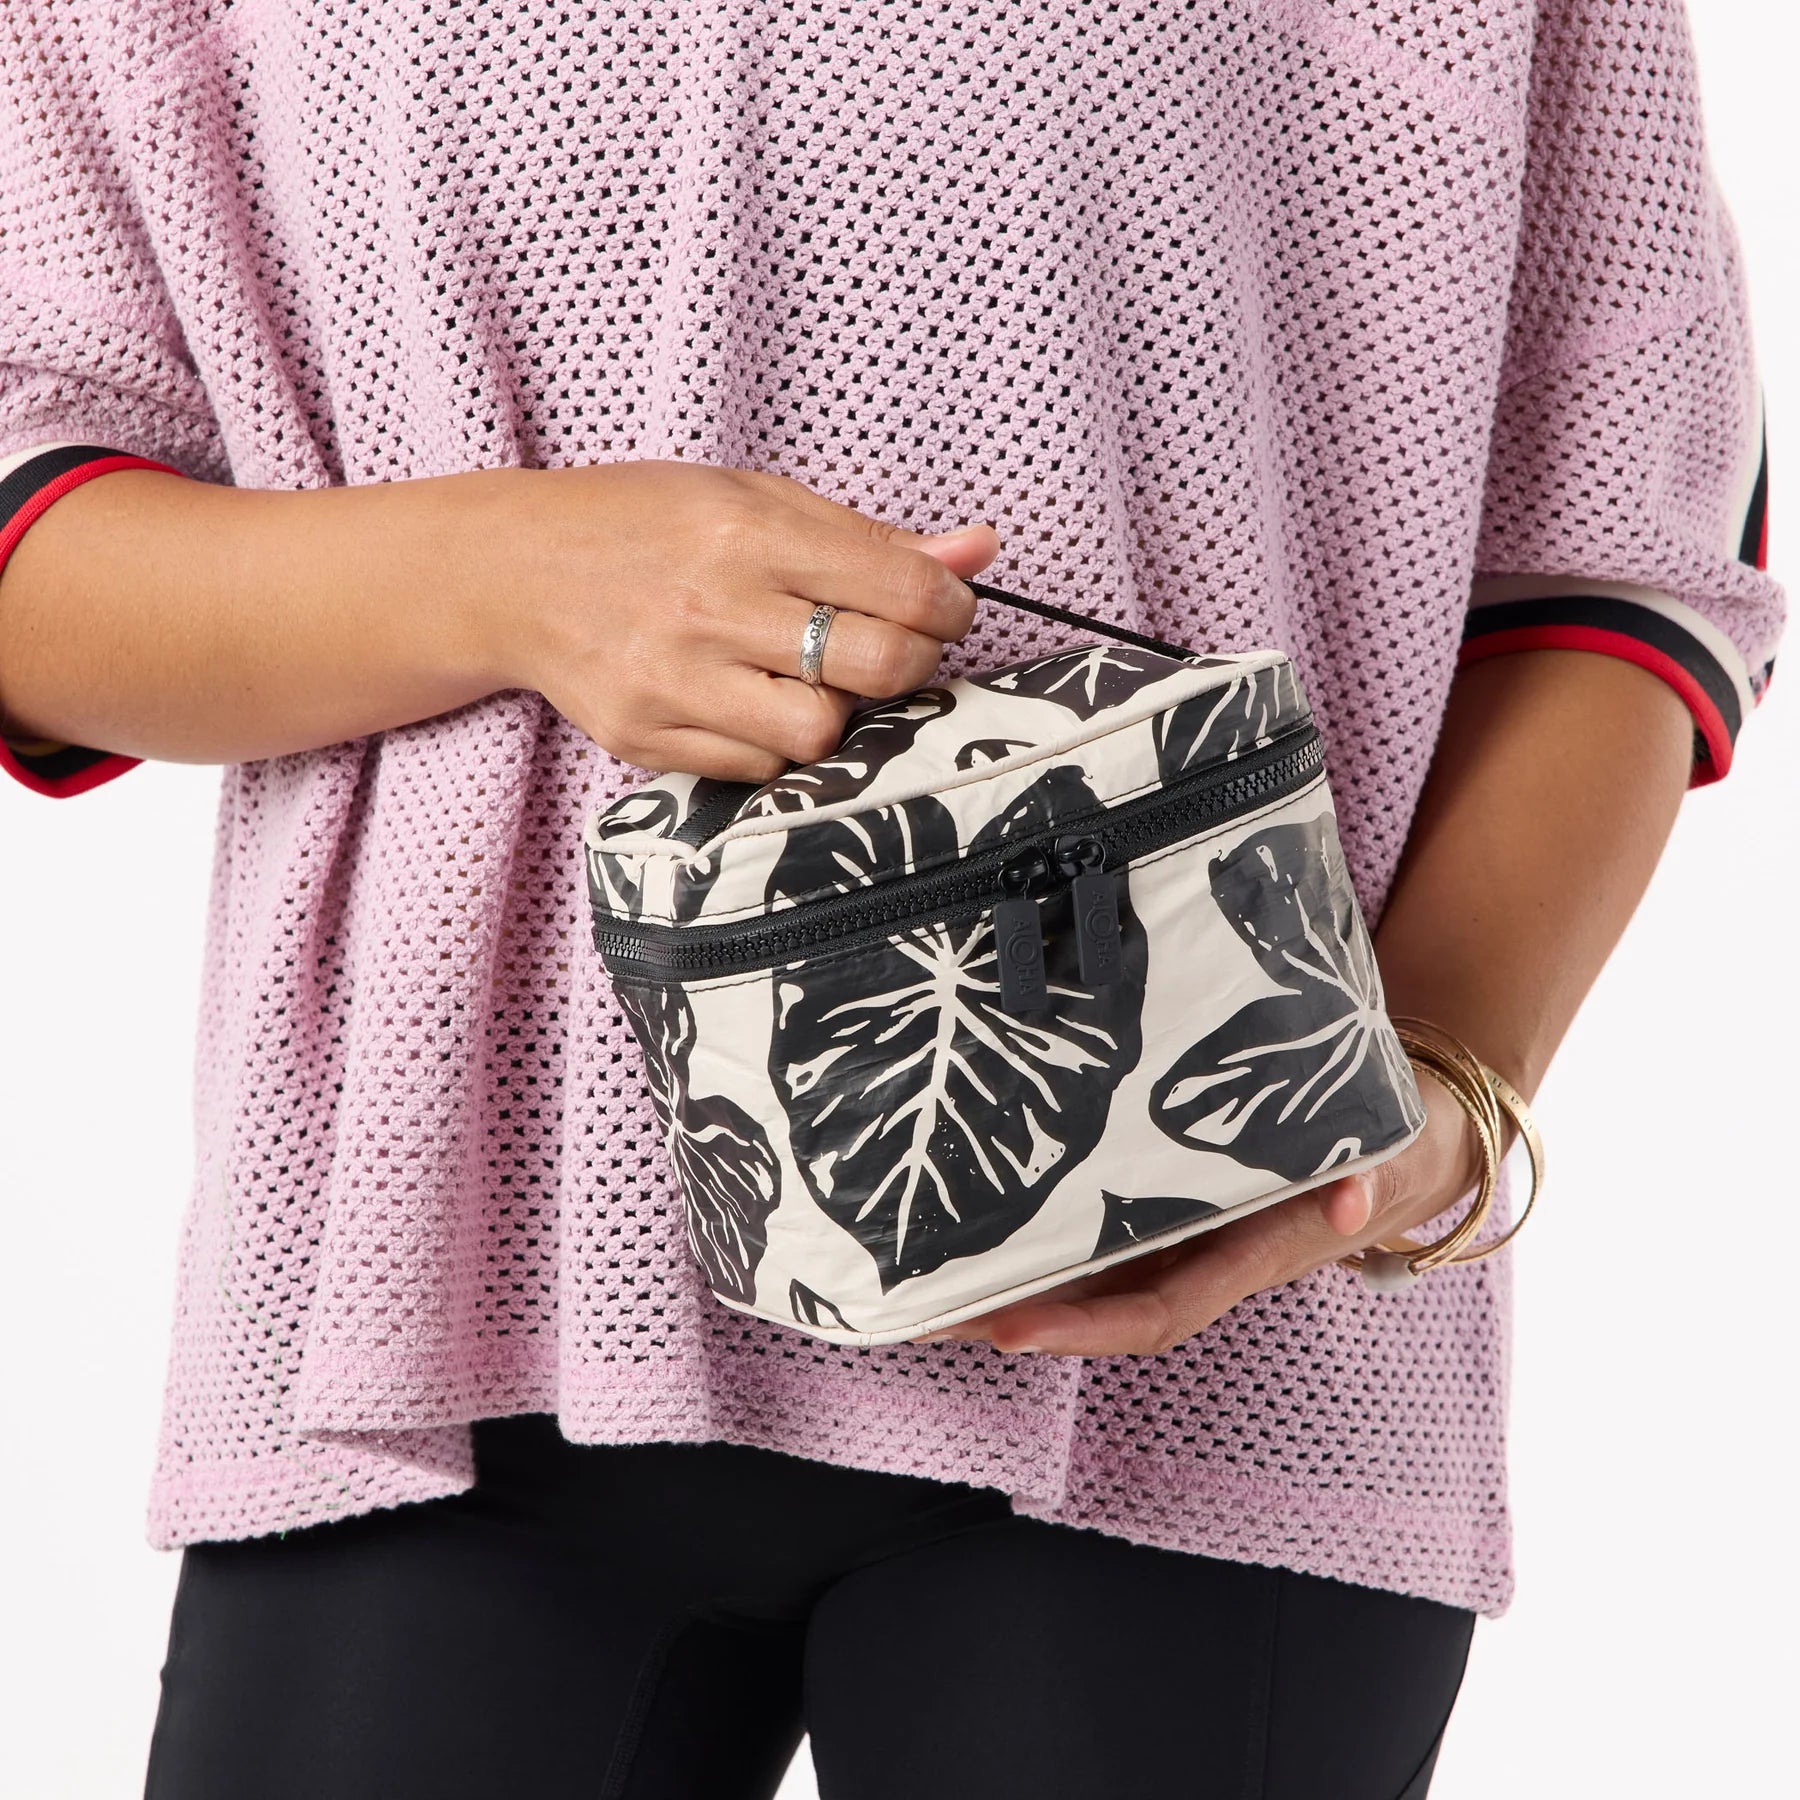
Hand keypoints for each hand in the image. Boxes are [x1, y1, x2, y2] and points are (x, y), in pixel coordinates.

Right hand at [462, 460, 1000, 779]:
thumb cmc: (644, 526)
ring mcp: (674, 683)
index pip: (902, 590)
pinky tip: (747, 702)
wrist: (514, 573)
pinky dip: (771, 742)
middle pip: (877, 668)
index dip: (949, 607)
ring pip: (820, 734)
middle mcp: (711, 610)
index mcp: (747, 535)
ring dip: (835, 713)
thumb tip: (979, 553)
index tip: (944, 607)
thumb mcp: (752, 501)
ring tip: (806, 680)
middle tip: (888, 646)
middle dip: (909, 662)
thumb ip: (867, 539)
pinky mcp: (647, 741)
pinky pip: (757, 766)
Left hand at [910, 1070, 1489, 1355]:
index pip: (1155, 1311)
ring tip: (911, 1276)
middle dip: (1008, 1315)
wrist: (1416, 1132)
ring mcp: (1179, 1229)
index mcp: (1248, 1258)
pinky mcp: (1165, 1191)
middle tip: (914, 1312)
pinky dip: (1033, 1230)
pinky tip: (969, 1217)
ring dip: (1004, 1280)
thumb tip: (1345, 1205)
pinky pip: (1092, 1224)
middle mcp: (1201, 1255)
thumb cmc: (1400, 1147)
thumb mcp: (1394, 1158)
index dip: (1084, 1327)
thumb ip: (1372, 1181)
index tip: (1008, 1330)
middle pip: (1092, 1305)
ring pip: (1081, 1270)